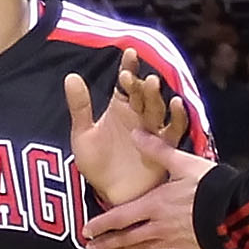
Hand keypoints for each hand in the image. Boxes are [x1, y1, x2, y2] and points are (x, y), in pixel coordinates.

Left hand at [63, 50, 177, 207]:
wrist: (110, 195)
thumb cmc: (97, 166)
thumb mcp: (83, 135)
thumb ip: (80, 107)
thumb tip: (70, 76)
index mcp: (120, 109)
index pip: (126, 84)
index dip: (128, 67)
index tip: (129, 53)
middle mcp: (139, 116)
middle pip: (143, 94)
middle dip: (140, 83)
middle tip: (134, 75)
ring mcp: (152, 131)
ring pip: (158, 108)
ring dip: (156, 96)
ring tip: (152, 83)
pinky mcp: (164, 148)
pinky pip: (174, 130)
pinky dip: (178, 117)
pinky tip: (175, 104)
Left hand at [78, 128, 217, 248]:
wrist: (238, 211)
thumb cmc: (213, 185)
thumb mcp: (184, 163)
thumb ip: (157, 150)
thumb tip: (135, 133)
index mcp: (156, 204)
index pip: (120, 216)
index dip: (101, 224)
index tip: (86, 230)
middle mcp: (159, 226)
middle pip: (126, 237)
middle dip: (106, 243)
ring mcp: (173, 243)